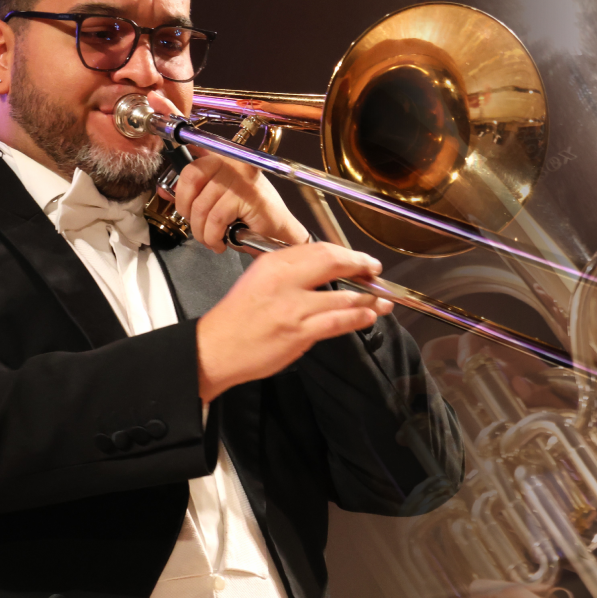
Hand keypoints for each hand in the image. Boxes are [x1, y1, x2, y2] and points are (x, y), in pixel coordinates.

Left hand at [169, 150, 311, 252]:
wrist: (280, 232)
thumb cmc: (251, 216)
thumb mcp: (218, 198)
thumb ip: (194, 192)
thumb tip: (165, 192)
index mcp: (223, 159)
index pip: (189, 166)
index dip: (180, 190)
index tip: (182, 207)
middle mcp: (233, 163)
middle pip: (192, 183)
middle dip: (188, 212)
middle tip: (198, 227)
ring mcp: (242, 178)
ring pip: (202, 206)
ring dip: (202, 231)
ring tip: (211, 239)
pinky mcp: (249, 197)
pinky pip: (217, 218)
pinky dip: (213, 235)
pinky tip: (220, 241)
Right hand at [195, 243, 392, 401]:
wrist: (214, 348)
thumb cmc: (236, 317)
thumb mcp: (258, 279)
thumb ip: (290, 271)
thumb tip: (324, 268)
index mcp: (273, 264)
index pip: (320, 249)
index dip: (347, 254)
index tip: (359, 259)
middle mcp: (285, 281)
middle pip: (334, 263)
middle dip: (362, 266)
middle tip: (375, 270)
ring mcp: (293, 308)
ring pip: (343, 297)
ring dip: (369, 298)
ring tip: (382, 299)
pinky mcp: (299, 332)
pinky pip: (338, 322)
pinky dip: (358, 318)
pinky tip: (369, 316)